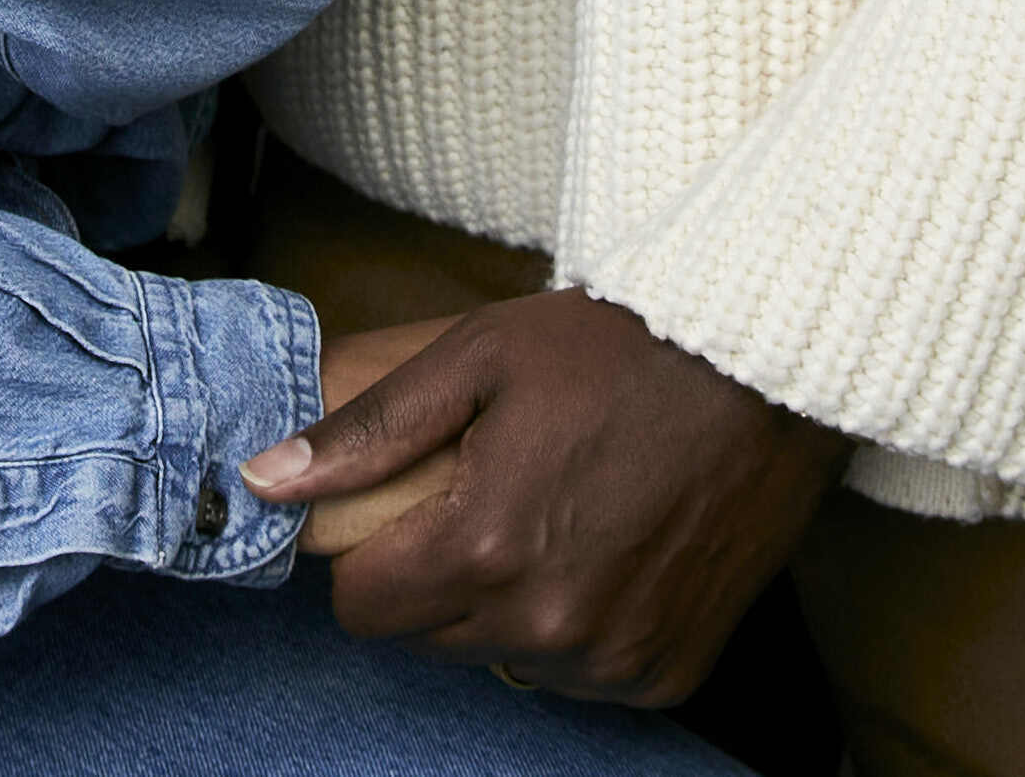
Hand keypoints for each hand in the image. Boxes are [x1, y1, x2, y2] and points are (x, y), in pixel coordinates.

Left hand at [237, 287, 842, 704]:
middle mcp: (545, 626)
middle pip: (428, 636)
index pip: (361, 606)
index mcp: (484, 548)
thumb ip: (365, 434)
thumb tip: (262, 481)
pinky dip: (578, 629)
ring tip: (554, 513)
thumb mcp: (474, 360)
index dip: (369, 551)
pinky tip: (606, 549)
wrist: (762, 371)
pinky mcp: (665, 673)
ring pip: (502, 659)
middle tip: (489, 493)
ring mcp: (611, 659)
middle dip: (436, 574)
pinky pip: (582, 675)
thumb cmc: (613, 349)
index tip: (408, 504)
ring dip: (507, 606)